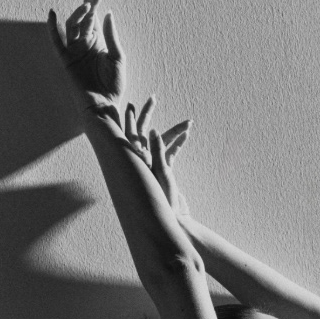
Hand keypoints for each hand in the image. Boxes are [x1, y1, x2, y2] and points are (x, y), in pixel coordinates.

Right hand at [47, 0, 125, 105]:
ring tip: (87, 7)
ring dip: (78, 13)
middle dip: (88, 1)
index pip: (94, 16)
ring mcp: (74, 50)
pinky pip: (57, 41)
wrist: (104, 106)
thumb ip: (111, 37)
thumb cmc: (113, 86)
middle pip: (83, 16)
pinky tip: (53, 14)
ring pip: (72, 25)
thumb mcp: (118, 58)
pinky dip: (53, 28)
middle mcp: (84, 43)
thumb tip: (107, 13)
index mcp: (98, 41)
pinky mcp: (66, 60)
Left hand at [119, 96, 192, 213]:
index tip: (132, 103)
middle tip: (153, 98)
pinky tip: (187, 135)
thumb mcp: (161, 173)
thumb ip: (157, 151)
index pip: (131, 133)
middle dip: (149, 115)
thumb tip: (152, 129)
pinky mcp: (165, 172)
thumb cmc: (164, 200)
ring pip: (161, 141)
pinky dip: (178, 143)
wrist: (173, 220)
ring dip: (173, 131)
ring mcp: (154, 165)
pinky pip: (170, 152)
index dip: (131, 117)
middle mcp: (143, 160)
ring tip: (187, 121)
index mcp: (137, 160)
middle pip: (144, 132)